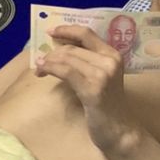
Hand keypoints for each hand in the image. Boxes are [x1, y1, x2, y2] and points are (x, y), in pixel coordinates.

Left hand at [32, 24, 137, 155]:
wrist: (119, 130)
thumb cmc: (107, 106)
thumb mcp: (102, 78)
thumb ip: (88, 62)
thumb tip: (60, 50)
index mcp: (113, 54)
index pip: (86, 33)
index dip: (66, 29)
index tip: (51, 31)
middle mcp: (109, 60)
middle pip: (72, 47)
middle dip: (52, 52)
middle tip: (40, 60)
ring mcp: (102, 74)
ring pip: (67, 57)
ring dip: (48, 61)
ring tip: (39, 68)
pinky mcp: (93, 88)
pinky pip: (66, 71)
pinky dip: (50, 68)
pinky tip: (42, 71)